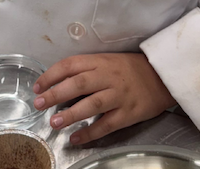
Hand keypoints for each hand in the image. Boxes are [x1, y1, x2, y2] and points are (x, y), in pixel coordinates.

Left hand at [32, 53, 176, 144]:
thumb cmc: (129, 68)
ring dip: (71, 114)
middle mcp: (108, 76)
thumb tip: (57, 82)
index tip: (37, 86)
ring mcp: (119, 95)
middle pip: (78, 83)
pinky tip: (76, 139)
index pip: (70, 65)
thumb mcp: (107, 61)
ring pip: (92, 104)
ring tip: (54, 122)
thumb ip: (85, 70)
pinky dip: (90, 133)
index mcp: (100, 61)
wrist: (161, 76)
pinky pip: (107, 124)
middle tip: (38, 103)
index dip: (52, 75)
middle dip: (55, 93)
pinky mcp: (128, 113)